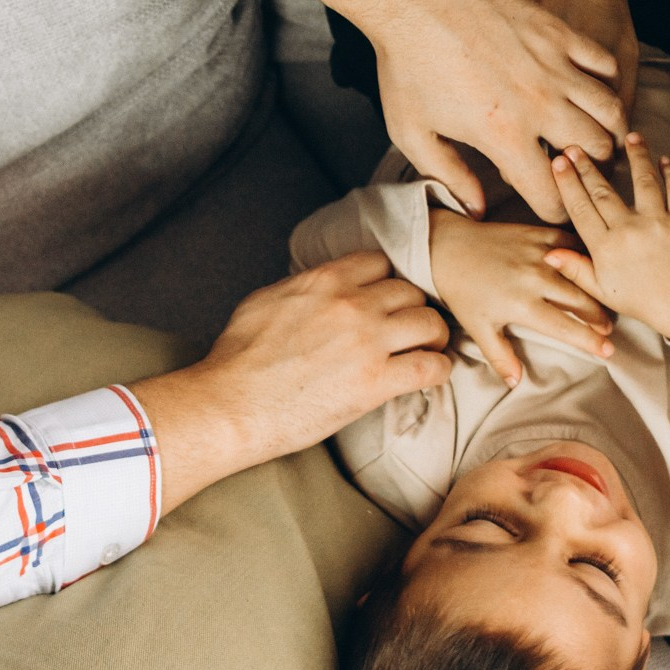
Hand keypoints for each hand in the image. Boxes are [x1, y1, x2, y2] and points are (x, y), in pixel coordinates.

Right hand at [130, 251, 452, 510]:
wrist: (230, 406)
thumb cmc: (236, 361)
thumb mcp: (264, 302)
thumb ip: (301, 288)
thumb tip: (316, 288)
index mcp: (323, 281)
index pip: (380, 262)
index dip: (387, 282)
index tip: (387, 300)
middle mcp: (351, 304)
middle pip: (411, 291)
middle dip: (413, 310)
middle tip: (409, 329)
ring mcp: (367, 342)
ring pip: (431, 323)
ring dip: (433, 337)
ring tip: (427, 350)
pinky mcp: (377, 383)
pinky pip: (432, 366)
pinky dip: (438, 370)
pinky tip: (430, 374)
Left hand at [269, 0, 626, 221]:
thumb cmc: (406, 63)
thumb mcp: (412, 132)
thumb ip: (448, 175)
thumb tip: (476, 208)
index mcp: (505, 136)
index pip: (552, 196)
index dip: (551, 210)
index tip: (544, 203)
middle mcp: (540, 105)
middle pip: (594, 154)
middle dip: (589, 170)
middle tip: (575, 170)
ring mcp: (555, 66)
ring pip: (611, 112)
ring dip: (608, 131)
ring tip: (594, 137)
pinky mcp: (560, 33)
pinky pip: (604, 65)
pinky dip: (604, 84)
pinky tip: (587, 90)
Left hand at [428, 210, 613, 384]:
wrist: (448, 248)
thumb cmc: (463, 292)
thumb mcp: (478, 328)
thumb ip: (500, 356)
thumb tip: (516, 382)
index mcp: (522, 305)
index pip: (565, 327)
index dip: (589, 341)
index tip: (608, 351)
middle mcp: (535, 278)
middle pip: (581, 301)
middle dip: (599, 317)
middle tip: (608, 329)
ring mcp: (539, 253)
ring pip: (581, 273)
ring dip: (597, 289)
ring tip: (606, 302)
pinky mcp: (539, 234)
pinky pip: (571, 244)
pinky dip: (584, 256)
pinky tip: (593, 268)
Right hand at [545, 135, 669, 340]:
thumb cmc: (639, 299)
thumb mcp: (601, 290)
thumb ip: (575, 269)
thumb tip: (548, 254)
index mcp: (606, 249)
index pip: (581, 209)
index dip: (568, 184)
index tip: (558, 163)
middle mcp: (629, 232)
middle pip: (604, 191)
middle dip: (588, 167)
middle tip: (576, 146)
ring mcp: (657, 224)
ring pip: (643, 181)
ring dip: (636, 156)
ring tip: (629, 137)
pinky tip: (664, 159)